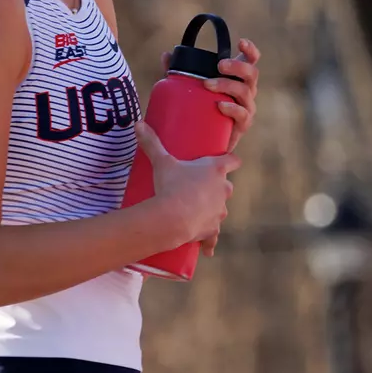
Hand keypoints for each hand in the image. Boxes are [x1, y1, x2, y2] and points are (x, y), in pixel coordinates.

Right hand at [135, 121, 239, 254]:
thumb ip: (151, 143)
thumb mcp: (161, 162)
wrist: (172, 218)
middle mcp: (223, 189)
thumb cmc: (170, 186)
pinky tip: (209, 248)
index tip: (228, 160)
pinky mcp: (212, 229)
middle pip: (226, 186)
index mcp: (216, 170)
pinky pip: (213, 235)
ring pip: (220, 209)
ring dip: (212, 209)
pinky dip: (210, 240)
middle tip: (200, 186)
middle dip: (216, 187)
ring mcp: (219, 210)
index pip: (233, 160)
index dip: (231, 160)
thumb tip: (138, 123)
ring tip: (196, 210)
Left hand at [162, 37, 260, 151]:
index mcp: (237, 80)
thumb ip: (178, 73)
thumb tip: (166, 55)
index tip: (240, 42)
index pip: (251, 61)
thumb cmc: (200, 111)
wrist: (205, 143)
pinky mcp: (243, 125)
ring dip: (228, 85)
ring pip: (245, 91)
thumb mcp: (188, 90)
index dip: (250, 50)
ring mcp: (246, 108)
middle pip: (252, 73)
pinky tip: (220, 105)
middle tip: (219, 65)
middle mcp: (246, 91)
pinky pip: (243, 115)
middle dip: (237, 66)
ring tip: (208, 84)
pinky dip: (232, 108)